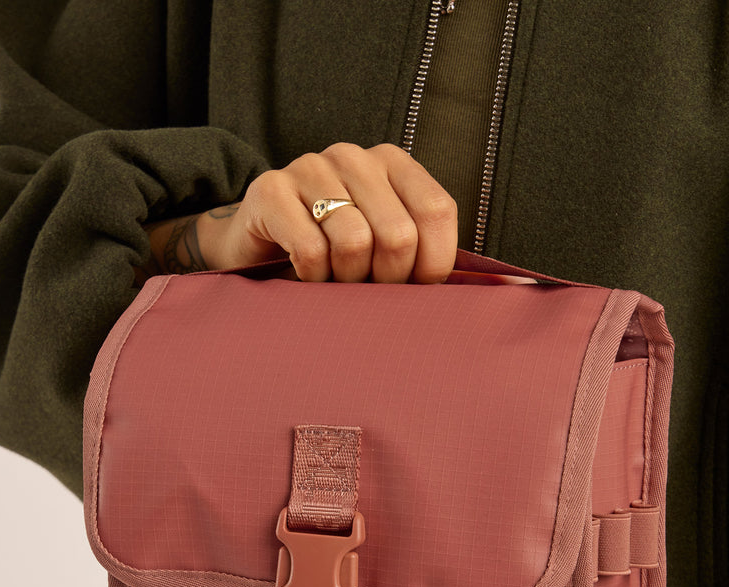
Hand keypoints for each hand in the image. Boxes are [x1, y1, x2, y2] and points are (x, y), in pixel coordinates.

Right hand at [139, 142, 457, 284]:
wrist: (256, 249)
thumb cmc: (332, 255)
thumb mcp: (384, 248)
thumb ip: (424, 255)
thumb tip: (472, 289)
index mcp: (392, 163)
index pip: (436, 212)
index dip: (430, 266)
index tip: (410, 288)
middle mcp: (353, 156)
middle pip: (398, 235)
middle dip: (386, 280)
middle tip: (365, 289)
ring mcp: (309, 166)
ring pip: (354, 243)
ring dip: (345, 281)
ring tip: (334, 280)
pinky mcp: (270, 190)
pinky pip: (310, 251)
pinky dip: (311, 278)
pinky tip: (304, 274)